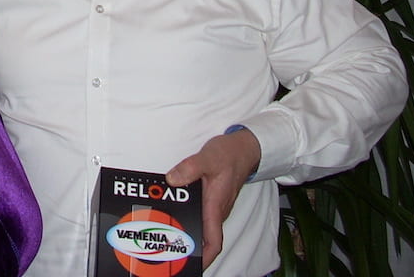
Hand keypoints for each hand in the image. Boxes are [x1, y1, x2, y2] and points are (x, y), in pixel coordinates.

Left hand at [165, 129, 261, 267]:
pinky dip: (191, 217)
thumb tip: (172, 179)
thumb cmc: (230, 154)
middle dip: (191, 247)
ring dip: (190, 233)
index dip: (206, 259)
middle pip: (206, 239)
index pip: (214, 242)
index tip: (194, 265)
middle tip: (170, 250)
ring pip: (204, 227)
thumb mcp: (208, 157)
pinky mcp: (214, 200)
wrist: (244, 149)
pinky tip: (177, 212)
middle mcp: (217, 210)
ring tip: (168, 234)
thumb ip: (189, 168)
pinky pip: (202, 215)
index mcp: (216, 206)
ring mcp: (216, 206)